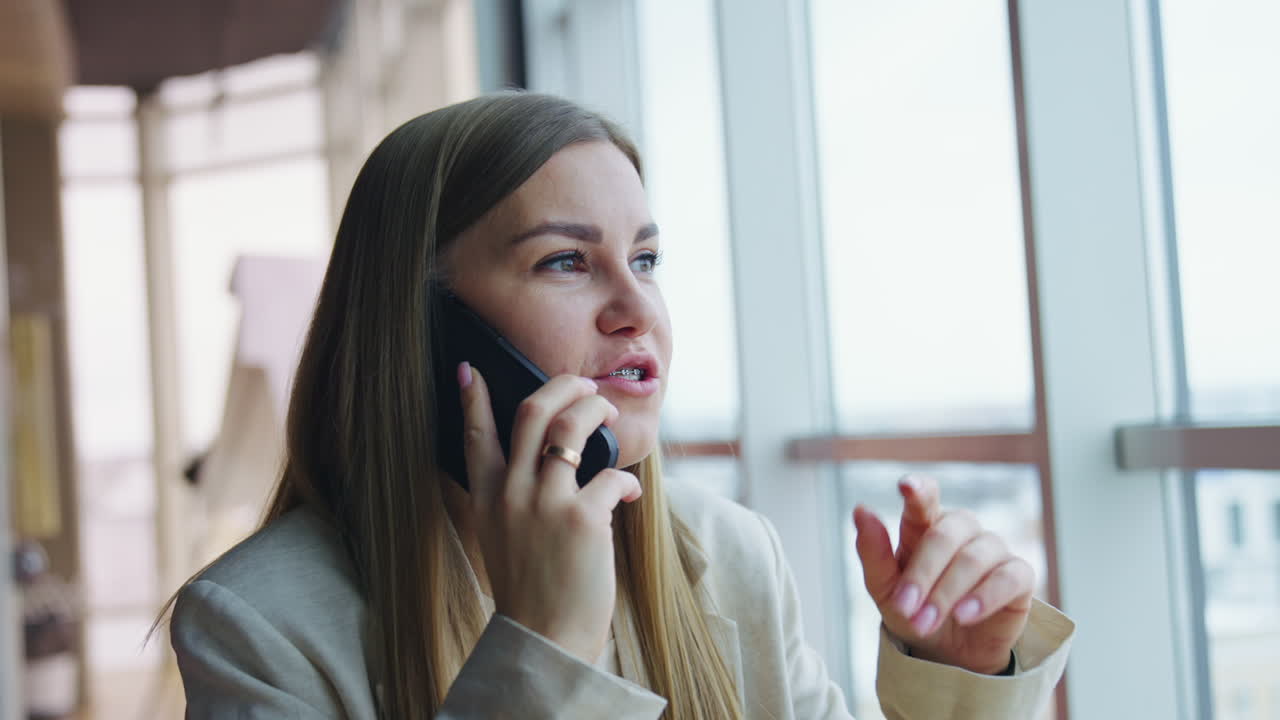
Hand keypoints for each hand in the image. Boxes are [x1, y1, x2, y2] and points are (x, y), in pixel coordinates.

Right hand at [458, 363, 640, 662]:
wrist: (546, 638)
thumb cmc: (533, 589)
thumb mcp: (502, 537)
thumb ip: (512, 497)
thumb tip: (543, 459)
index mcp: (488, 498)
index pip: (475, 435)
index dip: (472, 398)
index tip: (470, 370)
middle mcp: (512, 494)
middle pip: (531, 412)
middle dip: (561, 386)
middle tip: (583, 385)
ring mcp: (546, 504)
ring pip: (570, 427)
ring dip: (595, 411)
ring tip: (609, 415)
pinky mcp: (583, 519)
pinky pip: (611, 475)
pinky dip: (627, 479)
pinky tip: (631, 492)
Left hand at [853, 475, 1033, 673]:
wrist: (945, 654)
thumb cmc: (912, 610)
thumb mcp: (883, 589)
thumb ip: (873, 551)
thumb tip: (861, 510)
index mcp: (924, 524)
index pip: (925, 498)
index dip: (919, 490)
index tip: (906, 487)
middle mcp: (961, 529)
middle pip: (944, 535)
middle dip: (922, 575)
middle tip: (906, 609)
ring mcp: (992, 549)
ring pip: (974, 557)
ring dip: (947, 593)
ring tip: (926, 622)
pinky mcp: (1019, 575)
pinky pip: (1009, 577)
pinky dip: (984, 596)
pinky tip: (965, 616)